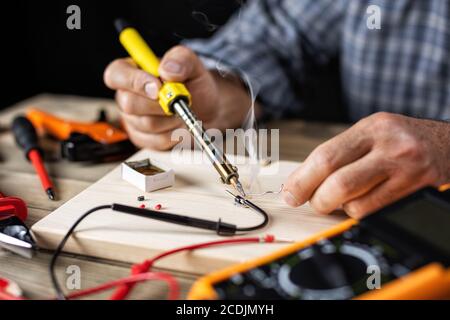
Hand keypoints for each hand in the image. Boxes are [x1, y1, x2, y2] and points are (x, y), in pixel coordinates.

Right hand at [104, 46, 253, 149]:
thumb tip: (167, 69)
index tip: (157, 86)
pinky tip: (180, 124)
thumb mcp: (193, 65)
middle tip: (177, 100)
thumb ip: (181, 59)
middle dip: (160, 104)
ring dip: (171, 119)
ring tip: (181, 111)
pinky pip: (156, 141)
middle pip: (129, 104)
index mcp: (133, 70)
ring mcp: (133, 119)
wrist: (207, 110)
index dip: (134, 81)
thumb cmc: (195, 85)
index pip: (115, 74)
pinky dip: (174, 134)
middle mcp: (127, 95)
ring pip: (146, 124)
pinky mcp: (143, 138)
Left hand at [282, 112, 449, 218]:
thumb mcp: (371, 133)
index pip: (326, 157)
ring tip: (346, 197)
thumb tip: (299, 182)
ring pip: (356, 206)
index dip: (302, 180)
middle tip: (314, 202)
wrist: (449, 145)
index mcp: (373, 128)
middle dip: (317, 200)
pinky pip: (376, 215)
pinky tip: (366, 200)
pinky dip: (361, 213)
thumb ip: (337, 154)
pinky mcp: (418, 194)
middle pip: (339, 184)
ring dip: (341, 208)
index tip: (290, 194)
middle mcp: (393, 148)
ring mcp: (409, 173)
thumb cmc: (402, 141)